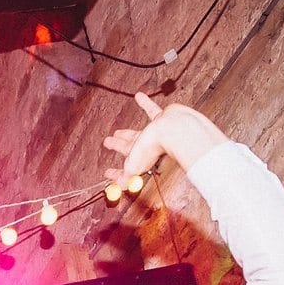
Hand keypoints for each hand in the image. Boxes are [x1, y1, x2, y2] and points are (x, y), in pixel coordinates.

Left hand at [102, 92, 227, 184]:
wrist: (176, 129)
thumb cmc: (156, 148)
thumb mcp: (134, 167)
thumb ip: (125, 178)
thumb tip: (116, 188)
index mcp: (140, 158)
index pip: (126, 168)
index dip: (116, 173)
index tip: (107, 173)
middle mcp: (147, 146)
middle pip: (129, 148)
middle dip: (119, 146)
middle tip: (108, 142)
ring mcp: (155, 133)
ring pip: (138, 133)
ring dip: (126, 133)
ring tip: (118, 131)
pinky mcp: (162, 118)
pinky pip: (151, 109)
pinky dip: (144, 103)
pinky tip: (138, 96)